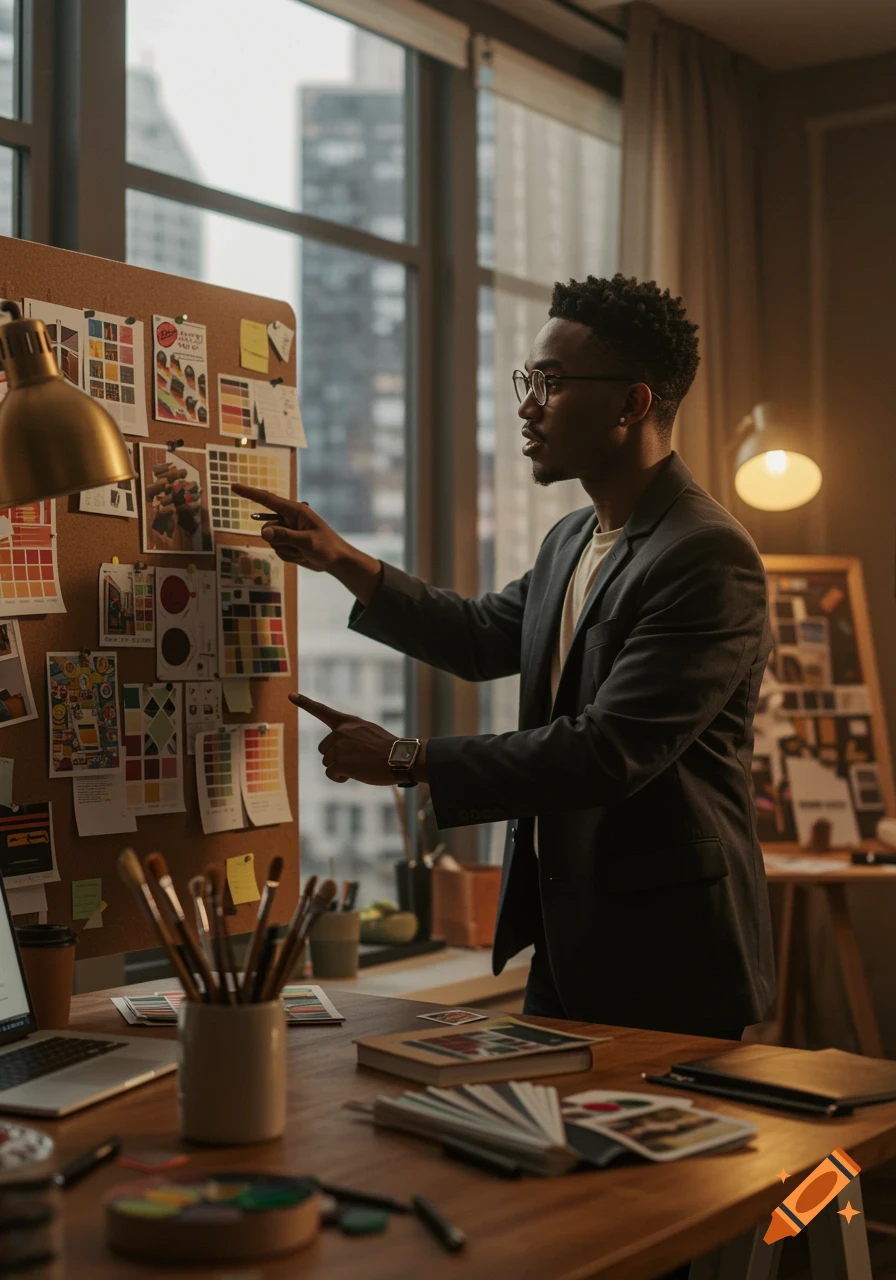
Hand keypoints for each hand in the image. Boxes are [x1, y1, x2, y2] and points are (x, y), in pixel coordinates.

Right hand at [231, 485, 352, 570]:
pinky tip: (302, 555)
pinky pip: (278, 550)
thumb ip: (285, 536)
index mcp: (295, 511)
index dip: (249, 493)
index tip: (233, 486)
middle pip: (267, 528)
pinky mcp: (288, 543)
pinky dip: (288, 556)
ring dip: (286, 550)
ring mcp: (288, 532)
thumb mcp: (306, 542)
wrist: (336, 561)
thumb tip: (264, 532)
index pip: (268, 500)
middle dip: (279, 540)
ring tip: (303, 551)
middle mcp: (289, 519)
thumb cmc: (327, 547)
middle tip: (298, 546)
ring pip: (272, 541)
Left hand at [292, 693, 414, 785]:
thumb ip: (352, 736)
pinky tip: (354, 775)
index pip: (322, 711)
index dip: (305, 703)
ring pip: (327, 762)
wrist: (401, 758)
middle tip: (356, 760)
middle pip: (324, 749)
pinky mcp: (339, 761)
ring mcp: (339, 746)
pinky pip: (330, 774)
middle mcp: (341, 731)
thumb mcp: (370, 732)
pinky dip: (340, 778)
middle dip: (335, 757)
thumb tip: (340, 754)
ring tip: (360, 766)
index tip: (290, 695)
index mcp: (349, 722)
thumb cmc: (389, 749)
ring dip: (340, 768)